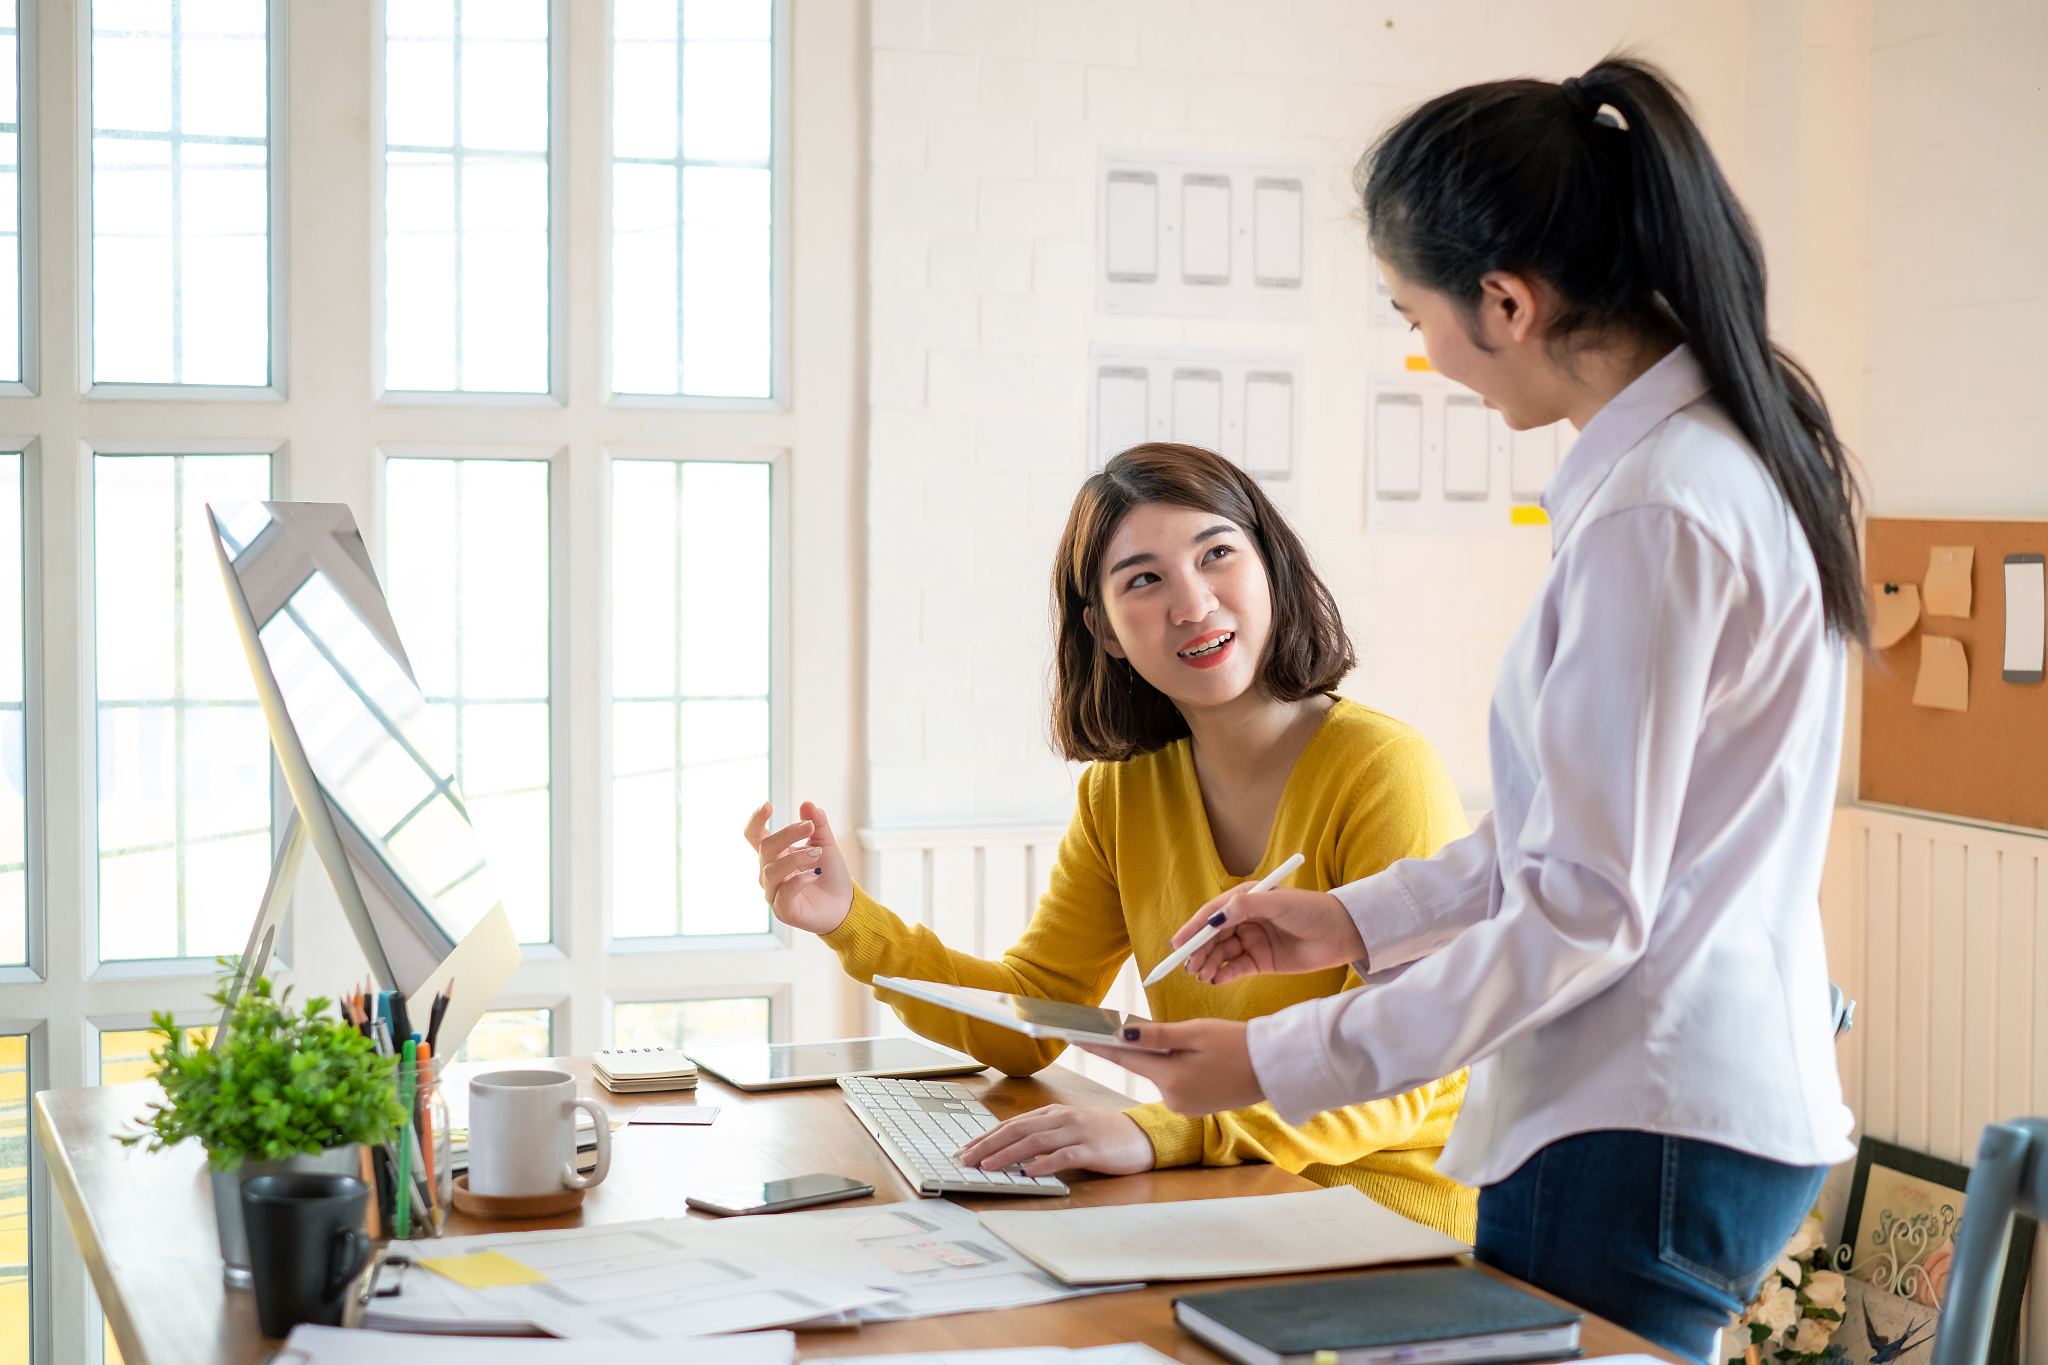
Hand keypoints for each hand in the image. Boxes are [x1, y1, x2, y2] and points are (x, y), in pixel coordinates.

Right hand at [742, 800, 852, 934]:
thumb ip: (817, 824)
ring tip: (816, 854)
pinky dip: (799, 880)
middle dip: (788, 834)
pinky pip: (784, 892)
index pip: (754, 836)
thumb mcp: (826, 844)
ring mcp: (774, 892)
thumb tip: (807, 803)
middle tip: (810, 828)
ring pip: (771, 870)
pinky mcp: (783, 910)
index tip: (768, 805)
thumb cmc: (830, 874)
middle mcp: (769, 872)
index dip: (755, 820)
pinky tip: (814, 875)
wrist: (844, 904)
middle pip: (765, 847)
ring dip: (796, 857)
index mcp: (775, 855)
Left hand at [954, 1104, 1153, 1177]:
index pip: (1012, 1123)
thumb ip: (1042, 1136)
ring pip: (1036, 1141)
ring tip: (989, 1166)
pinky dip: (1044, 1164)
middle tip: (967, 1159)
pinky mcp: (1092, 1149)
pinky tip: (1029, 1172)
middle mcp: (1062, 1118)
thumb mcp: (1067, 1130)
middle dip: (989, 1144)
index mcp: (1053, 1113)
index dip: (987, 1136)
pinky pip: (1064, 1155)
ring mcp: (1077, 1132)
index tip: (966, 1150)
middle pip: (1018, 1129)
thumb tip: (1008, 1152)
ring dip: (1008, 1154)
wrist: (1139, 1136)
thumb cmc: (1101, 1136)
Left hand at [1076, 1020, 1262, 1115]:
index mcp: (1170, 1078)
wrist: (1273, 1067)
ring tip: (1199, 1046)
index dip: (1097, 1044)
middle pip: (1145, 1065)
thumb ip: (1157, 1035)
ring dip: (1167, 1058)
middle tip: (1163, 1028)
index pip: (1123, 1057)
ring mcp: (1184, 1107)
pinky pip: (1177, 1083)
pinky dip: (1181, 1069)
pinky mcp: (1195, 1108)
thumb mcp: (1195, 1032)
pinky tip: (1203, 1060)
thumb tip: (1122, 1033)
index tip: (1072, 1035)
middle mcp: (1172, 1099)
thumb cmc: (1237, 1044)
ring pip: (1162, 1074)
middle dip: (1145, 1047)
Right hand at [1171, 886, 1364, 984]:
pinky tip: (1217, 980)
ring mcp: (1253, 941)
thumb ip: (1244, 906)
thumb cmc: (1312, 909)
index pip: (1212, 914)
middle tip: (1189, 966)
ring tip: (1202, 975)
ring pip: (1222, 954)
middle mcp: (1245, 919)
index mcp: (1246, 899)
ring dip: (1209, 964)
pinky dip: (1224, 975)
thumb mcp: (1278, 902)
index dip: (1193, 929)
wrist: (1343, 933)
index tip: (1177, 944)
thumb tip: (1214, 917)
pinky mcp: (1262, 961)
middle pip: (1213, 937)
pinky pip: (1236, 969)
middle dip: (1198, 951)